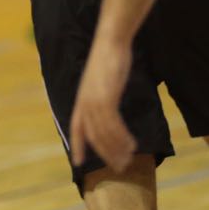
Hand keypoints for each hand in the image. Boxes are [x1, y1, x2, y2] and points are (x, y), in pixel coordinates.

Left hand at [68, 36, 135, 170]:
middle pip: (93, 136)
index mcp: (81, 101)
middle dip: (106, 154)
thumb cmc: (108, 60)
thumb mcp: (101, 81)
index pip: (76, 129)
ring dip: (117, 149)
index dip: (77, 146)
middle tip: (119, 167)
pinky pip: (113, 125)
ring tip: (128, 159)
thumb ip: (102, 95)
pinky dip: (122, 137)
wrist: (110, 42)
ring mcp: (94, 101)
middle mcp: (84, 103)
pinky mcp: (106, 97)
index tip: (78, 163)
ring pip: (104, 134)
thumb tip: (107, 107)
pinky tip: (132, 144)